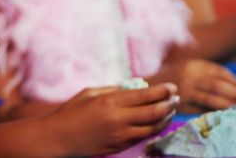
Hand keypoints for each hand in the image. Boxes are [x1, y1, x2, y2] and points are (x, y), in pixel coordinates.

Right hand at [44, 83, 178, 156]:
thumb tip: (133, 88)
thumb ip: (112, 89)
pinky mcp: (119, 146)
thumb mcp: (89, 93)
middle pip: (154, 112)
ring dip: (166, 119)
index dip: (163, 91)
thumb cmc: (71, 112)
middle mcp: (118, 118)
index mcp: (111, 101)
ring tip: (170, 111)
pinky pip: (143, 138)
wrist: (59, 138)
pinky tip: (157, 124)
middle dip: (169, 104)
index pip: (146, 95)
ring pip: (153, 128)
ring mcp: (120, 135)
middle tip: (176, 99)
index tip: (172, 88)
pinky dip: (153, 130)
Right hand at [150, 59, 235, 112]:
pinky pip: (202, 109)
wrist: (149, 86)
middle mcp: (188, 77)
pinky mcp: (181, 105)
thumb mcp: (189, 67)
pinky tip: (224, 113)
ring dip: (228, 104)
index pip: (218, 71)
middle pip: (216, 85)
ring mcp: (184, 91)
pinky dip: (215, 112)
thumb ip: (209, 73)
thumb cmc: (174, 76)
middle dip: (234, 92)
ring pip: (211, 99)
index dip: (233, 80)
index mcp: (192, 64)